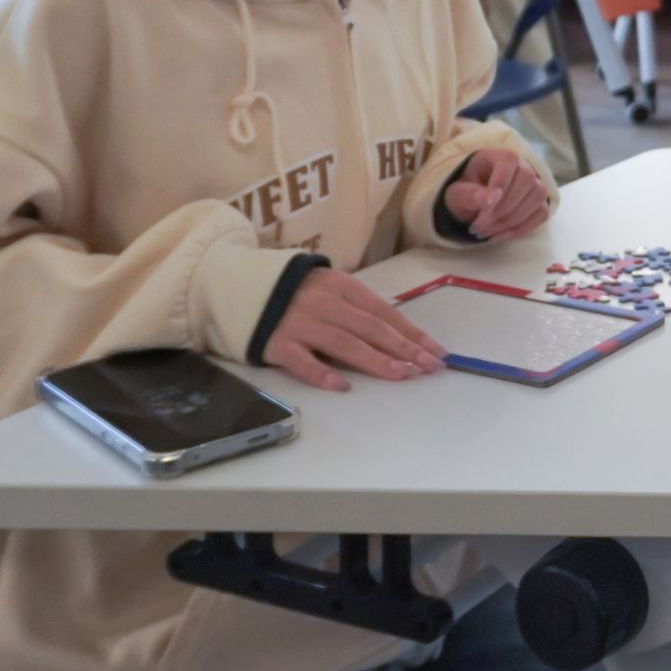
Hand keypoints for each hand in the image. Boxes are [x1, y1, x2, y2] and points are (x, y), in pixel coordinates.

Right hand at [263, 267, 447, 391]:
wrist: (235, 284)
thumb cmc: (294, 292)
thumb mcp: (328, 288)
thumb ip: (356, 308)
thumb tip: (399, 334)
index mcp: (339, 284)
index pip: (383, 311)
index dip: (410, 332)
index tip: (435, 350)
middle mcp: (322, 301)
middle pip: (369, 327)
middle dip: (403, 348)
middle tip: (428, 366)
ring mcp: (298, 322)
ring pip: (343, 343)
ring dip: (375, 360)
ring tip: (401, 374)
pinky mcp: (276, 343)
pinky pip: (302, 361)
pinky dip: (322, 373)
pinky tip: (344, 386)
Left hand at [443, 147, 551, 240]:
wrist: (474, 205)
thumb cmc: (465, 193)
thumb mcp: (457, 194)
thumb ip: (470, 195)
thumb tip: (490, 199)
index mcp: (499, 156)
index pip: (509, 161)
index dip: (501, 183)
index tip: (485, 209)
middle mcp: (523, 166)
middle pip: (527, 180)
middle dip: (502, 209)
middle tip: (478, 228)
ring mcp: (535, 184)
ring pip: (537, 198)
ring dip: (511, 221)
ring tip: (486, 234)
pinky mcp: (540, 203)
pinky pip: (541, 214)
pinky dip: (521, 229)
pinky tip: (500, 236)